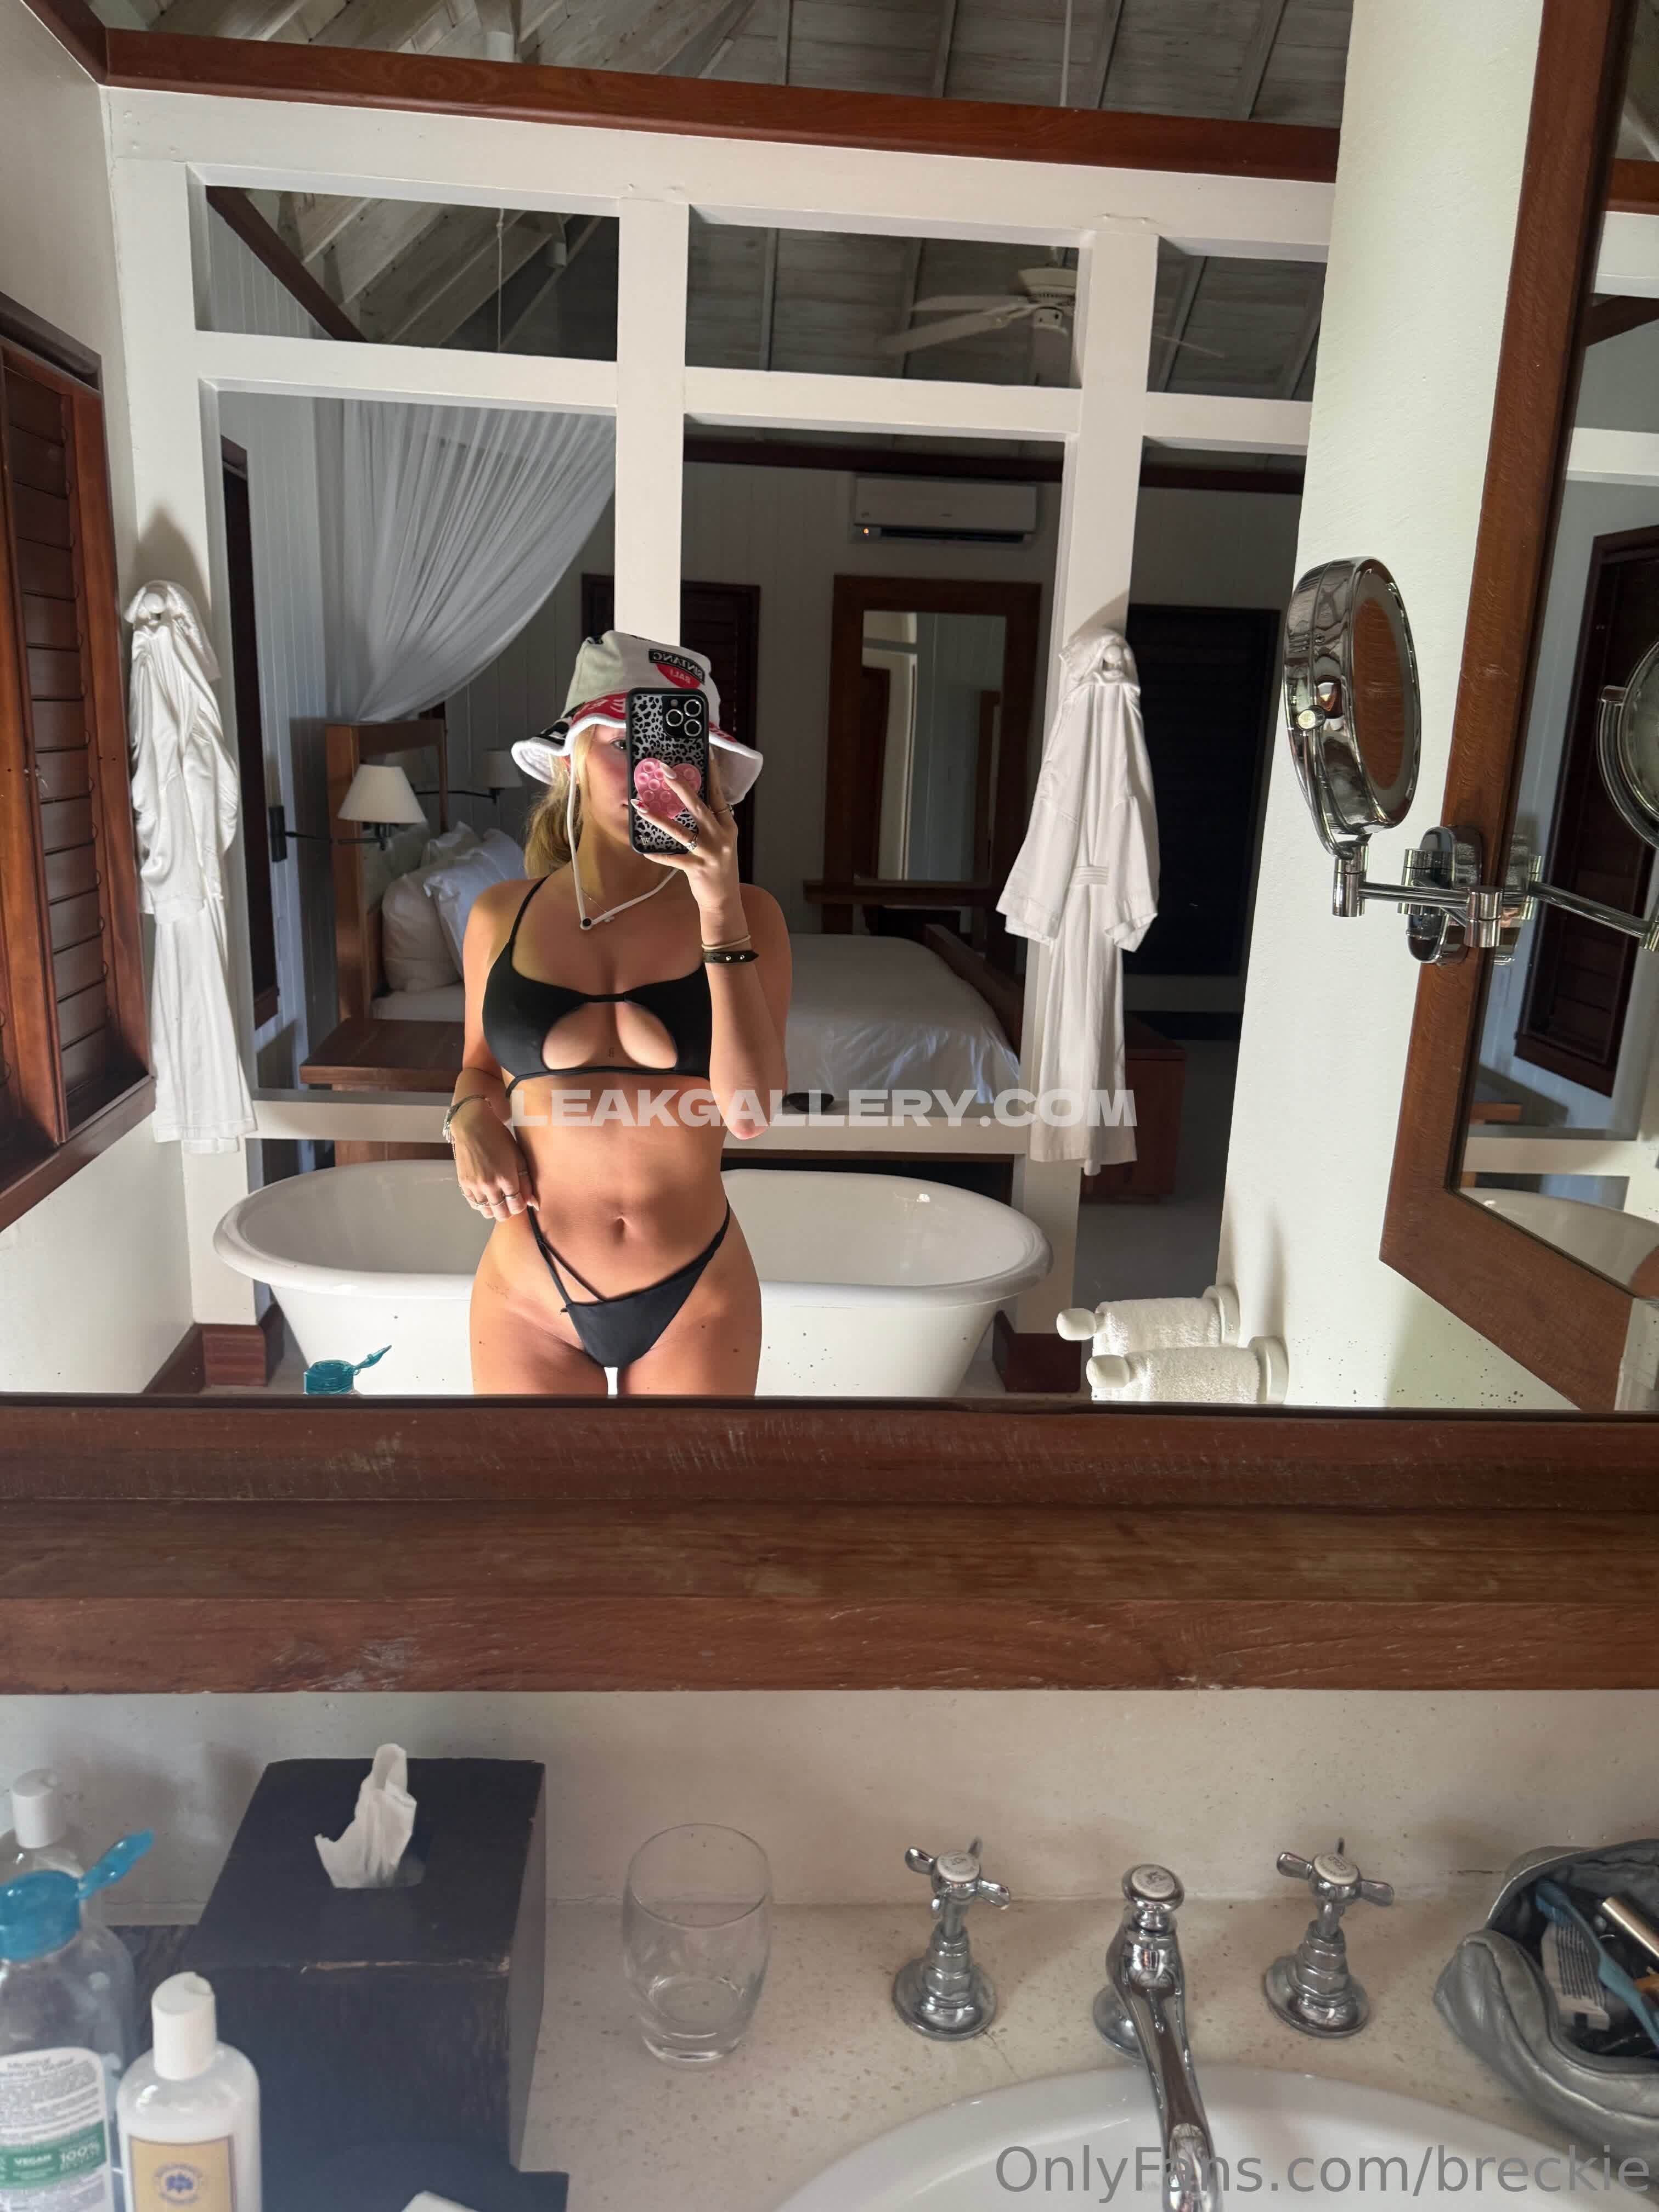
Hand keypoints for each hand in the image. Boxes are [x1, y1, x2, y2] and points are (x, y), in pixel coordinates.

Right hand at [450, 1099, 536, 1219]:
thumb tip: (534, 1203)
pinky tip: (486, 1193)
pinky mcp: (464, 1184)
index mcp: (507, 1178)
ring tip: (497, 1197)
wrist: (473, 1127)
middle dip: (508, 1211)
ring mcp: (475, 1185)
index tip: (520, 1199)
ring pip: (486, 1212)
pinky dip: (481, 1203)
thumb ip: (527, 1182)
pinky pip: (473, 1204)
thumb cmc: (499, 1139)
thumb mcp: (518, 1157)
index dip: (520, 1206)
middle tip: (509, 1201)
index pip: (517, 1207)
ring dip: (494, 1208)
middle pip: (501, 1214)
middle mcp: (490, 1185)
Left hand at [630, 746, 740, 921]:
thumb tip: (692, 799)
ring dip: (657, 818)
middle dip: (680, 787)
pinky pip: (671, 858)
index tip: (705, 753)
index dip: (712, 774)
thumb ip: (711, 822)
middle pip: (698, 807)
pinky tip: (643, 848)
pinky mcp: (696, 869)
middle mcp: (720, 837)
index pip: (718, 795)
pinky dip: (656, 853)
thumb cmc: (720, 867)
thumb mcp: (722, 841)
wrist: (725, 900)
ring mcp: (709, 853)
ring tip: (640, 805)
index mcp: (727, 826)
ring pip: (680, 831)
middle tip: (664, 770)